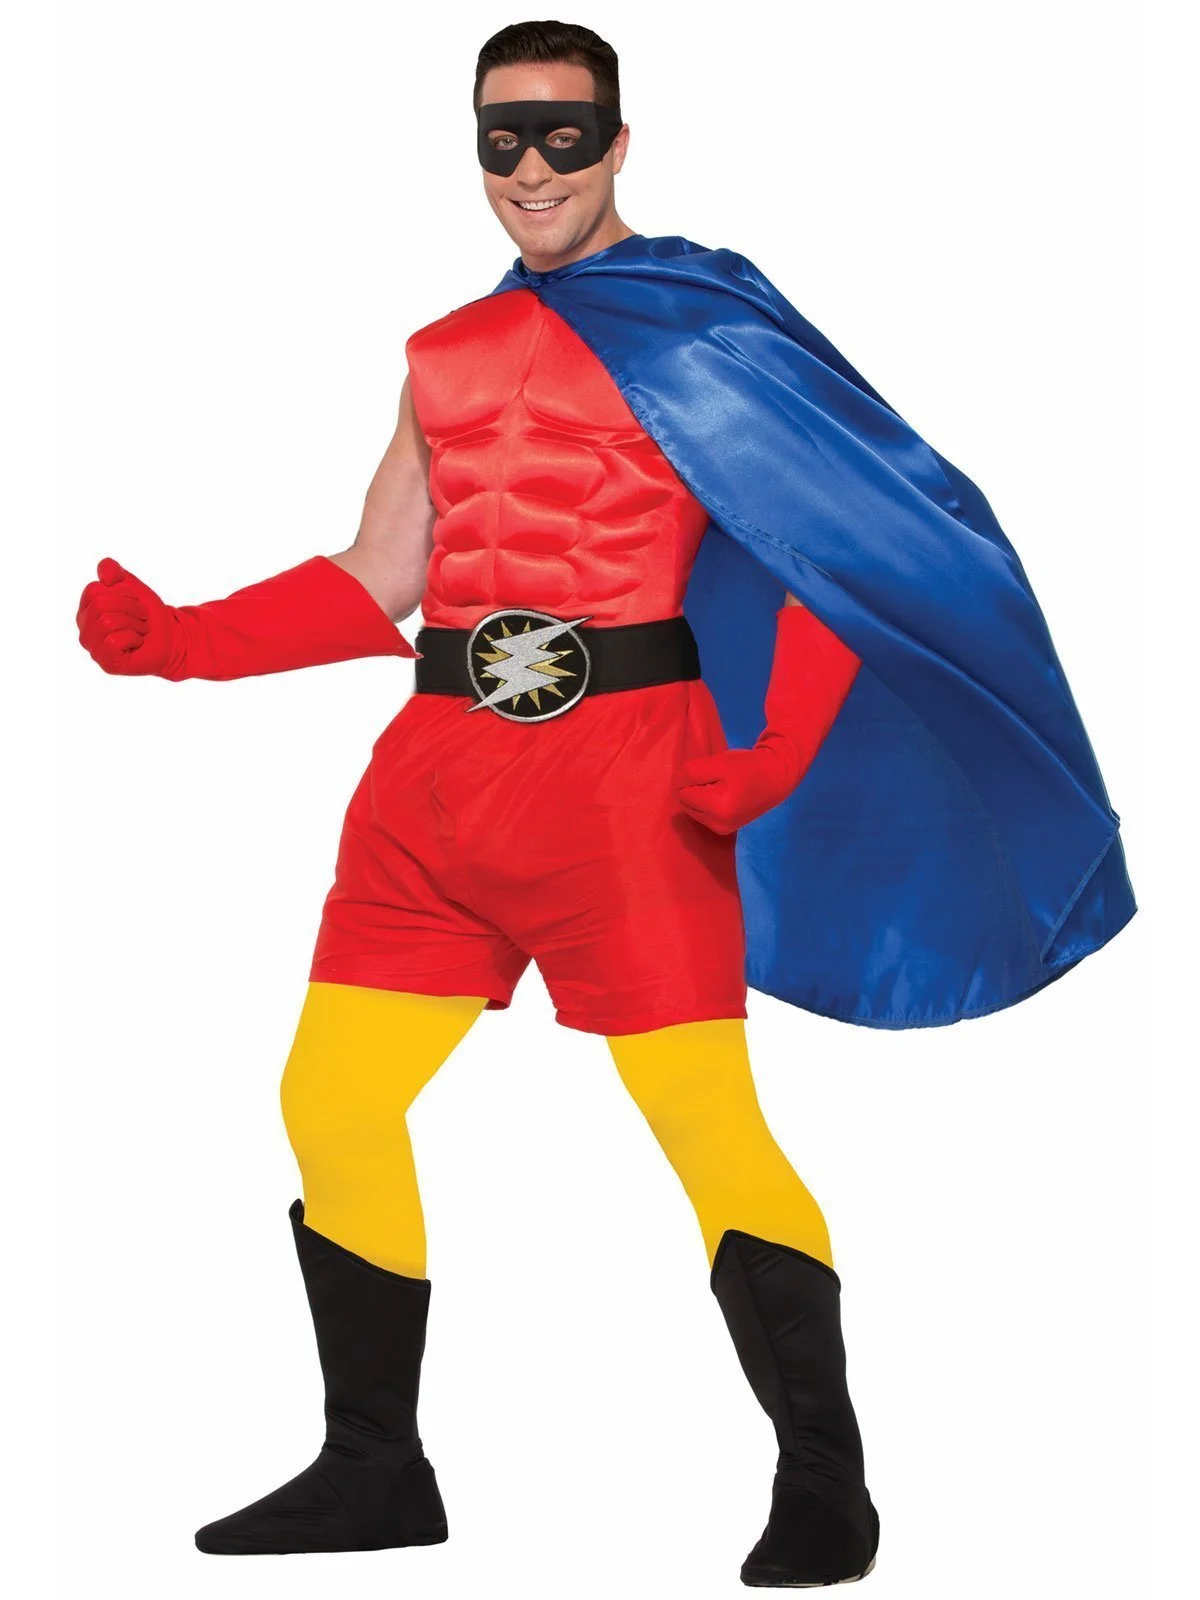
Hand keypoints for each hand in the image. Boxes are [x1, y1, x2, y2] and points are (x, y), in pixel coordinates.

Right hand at [76, 558, 183, 675]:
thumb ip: (114, 572)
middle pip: (100, 605)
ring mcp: (94, 648)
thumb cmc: (149, 615)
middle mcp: (85, 629)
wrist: (172, 638)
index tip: (135, 602)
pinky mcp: (106, 663)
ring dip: (134, 623)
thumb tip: (105, 568)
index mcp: (87, 609)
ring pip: (107, 622)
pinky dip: (133, 638)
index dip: (121, 593)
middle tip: (141, 618)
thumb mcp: (133, 587)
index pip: (95, 590)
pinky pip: (113, 642)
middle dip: (130, 607)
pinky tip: (137, 642)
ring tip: (140, 630)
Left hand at [675, 737, 799, 834]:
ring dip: (700, 796)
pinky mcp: (724, 829)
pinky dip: (706, 804)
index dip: (691, 777)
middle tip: (717, 778)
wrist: (776, 778)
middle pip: (686, 803)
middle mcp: (717, 824)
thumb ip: (692, 772)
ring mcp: (721, 829)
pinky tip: (723, 795)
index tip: (711, 771)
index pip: (683, 792)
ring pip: (693, 810)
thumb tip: (674, 782)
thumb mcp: (719, 762)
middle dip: (695, 788)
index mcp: (716, 808)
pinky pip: (702, 815)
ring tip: (722, 786)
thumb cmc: (748, 766)